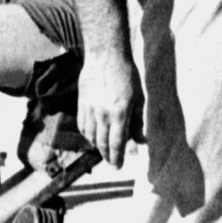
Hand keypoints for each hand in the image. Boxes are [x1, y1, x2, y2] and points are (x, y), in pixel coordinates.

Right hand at [77, 47, 140, 167]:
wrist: (105, 56)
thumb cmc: (127, 75)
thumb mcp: (139, 98)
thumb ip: (138, 121)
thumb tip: (140, 140)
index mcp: (120, 113)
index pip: (117, 142)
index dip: (117, 157)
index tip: (118, 166)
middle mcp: (102, 114)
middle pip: (102, 142)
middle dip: (107, 155)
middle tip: (112, 163)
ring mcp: (90, 109)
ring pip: (91, 136)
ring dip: (97, 146)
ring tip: (105, 151)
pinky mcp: (81, 104)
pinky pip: (82, 125)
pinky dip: (88, 135)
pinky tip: (93, 136)